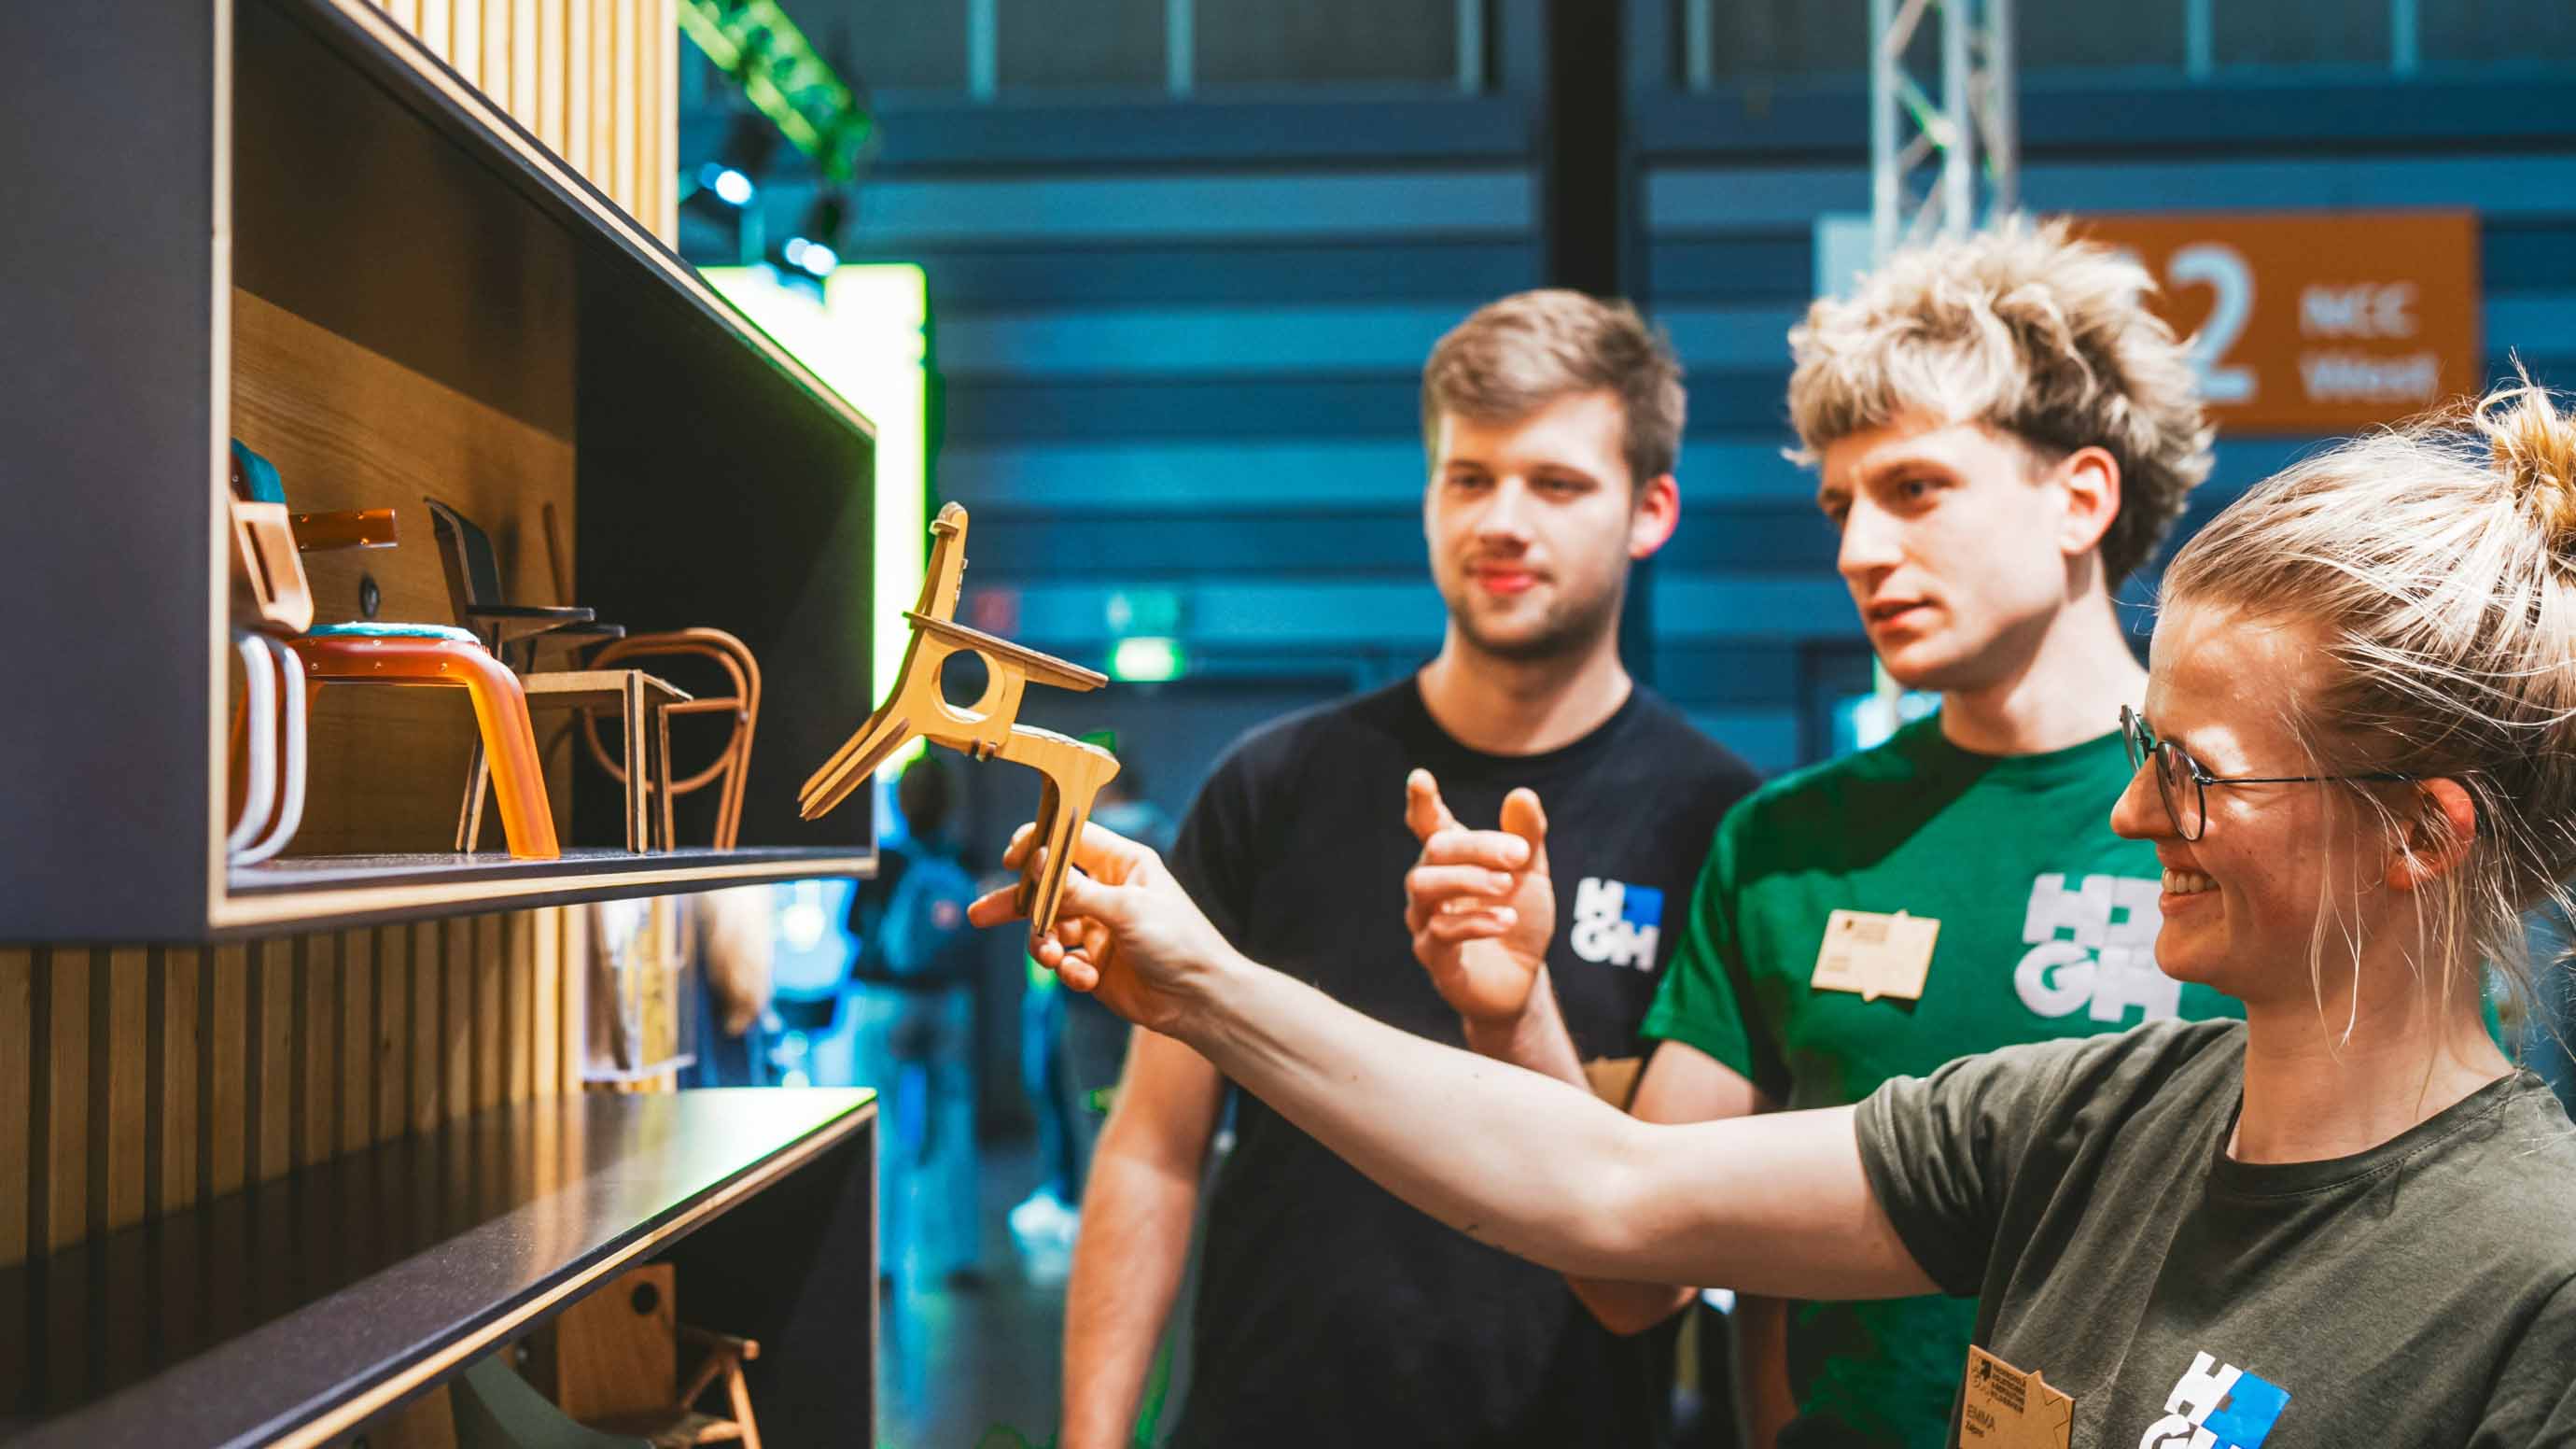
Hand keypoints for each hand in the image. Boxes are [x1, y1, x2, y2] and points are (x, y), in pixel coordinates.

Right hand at [966, 820, 1236, 1038]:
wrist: (1200, 999)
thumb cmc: (1178, 942)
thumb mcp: (1127, 909)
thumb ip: (1078, 890)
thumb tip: (1036, 861)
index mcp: (1122, 864)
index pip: (1069, 840)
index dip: (1038, 844)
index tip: (1012, 859)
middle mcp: (1106, 891)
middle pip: (1047, 886)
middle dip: (1017, 902)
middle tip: (981, 914)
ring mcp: (1098, 928)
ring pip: (1047, 927)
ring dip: (1041, 944)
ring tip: (1050, 957)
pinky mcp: (1093, 963)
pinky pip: (1062, 961)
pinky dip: (1068, 970)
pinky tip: (1086, 979)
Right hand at [1402, 770, 1553, 1030]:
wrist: (1523, 978)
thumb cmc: (1520, 918)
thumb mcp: (1532, 873)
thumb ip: (1527, 835)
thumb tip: (1521, 793)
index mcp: (1453, 859)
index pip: (1429, 824)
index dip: (1422, 803)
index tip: (1420, 778)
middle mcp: (1431, 885)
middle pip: (1435, 850)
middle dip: (1477, 847)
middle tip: (1519, 855)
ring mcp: (1426, 920)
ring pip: (1425, 886)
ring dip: (1468, 879)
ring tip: (1507, 885)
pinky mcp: (1433, 956)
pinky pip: (1440, 931)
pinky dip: (1475, 921)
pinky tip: (1506, 918)